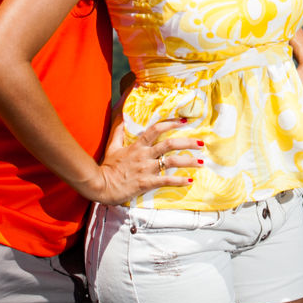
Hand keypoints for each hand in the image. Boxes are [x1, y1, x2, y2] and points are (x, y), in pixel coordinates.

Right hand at [89, 118, 203, 204]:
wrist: (100, 186)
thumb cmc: (107, 167)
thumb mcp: (112, 146)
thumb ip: (118, 131)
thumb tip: (121, 116)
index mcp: (137, 146)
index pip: (156, 129)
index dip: (171, 123)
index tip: (184, 122)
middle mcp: (144, 155)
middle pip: (170, 145)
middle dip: (187, 143)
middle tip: (201, 142)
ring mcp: (146, 169)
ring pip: (172, 162)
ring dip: (188, 161)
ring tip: (201, 162)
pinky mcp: (146, 183)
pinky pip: (166, 181)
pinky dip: (179, 181)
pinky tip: (190, 180)